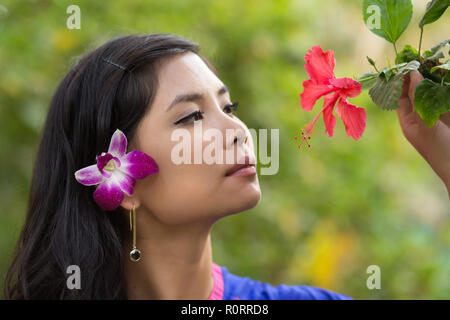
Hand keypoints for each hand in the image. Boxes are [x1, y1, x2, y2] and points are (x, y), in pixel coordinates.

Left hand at [396, 70, 449, 198]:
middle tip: (420, 56)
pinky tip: (447, 71)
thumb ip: (418, 100)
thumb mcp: (425, 124)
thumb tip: (413, 74)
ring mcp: (438, 113)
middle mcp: (422, 115)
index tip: (402, 63)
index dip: (400, 80)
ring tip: (434, 59)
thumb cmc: (439, 150)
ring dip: (434, 76)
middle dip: (419, 75)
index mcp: (408, 120)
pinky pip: (446, 95)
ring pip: (434, 90)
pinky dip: (446, 84)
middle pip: (417, 90)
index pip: (399, 96)